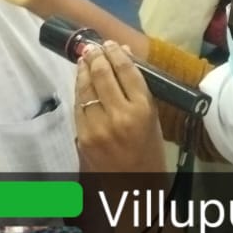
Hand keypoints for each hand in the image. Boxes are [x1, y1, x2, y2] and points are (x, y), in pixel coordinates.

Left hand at [74, 41, 166, 174]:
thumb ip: (138, 92)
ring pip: (87, 88)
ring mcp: (98, 126)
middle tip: (94, 47)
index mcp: (143, 110)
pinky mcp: (83, 136)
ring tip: (85, 57)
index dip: (117, 54)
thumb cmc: (150, 153)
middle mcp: (119, 115)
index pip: (127, 72)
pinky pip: (79, 106)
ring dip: (84, 69)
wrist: (132, 188)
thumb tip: (123, 60)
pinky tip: (81, 80)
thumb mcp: (153, 120)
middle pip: (103, 75)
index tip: (111, 44)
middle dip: (97, 57)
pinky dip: (79, 90)